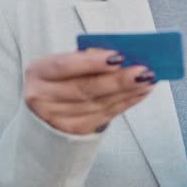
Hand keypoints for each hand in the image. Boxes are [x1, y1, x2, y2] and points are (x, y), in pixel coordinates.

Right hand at [23, 49, 155, 134]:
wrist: (43, 110)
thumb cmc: (59, 79)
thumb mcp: (62, 64)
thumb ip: (86, 58)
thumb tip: (123, 55)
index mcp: (38, 72)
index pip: (65, 66)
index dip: (92, 62)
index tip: (118, 57)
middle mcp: (41, 97)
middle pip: (85, 89)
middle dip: (118, 80)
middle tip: (143, 71)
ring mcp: (56, 119)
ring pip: (98, 104)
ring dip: (127, 92)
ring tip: (148, 80)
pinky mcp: (73, 132)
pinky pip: (104, 116)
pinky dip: (126, 103)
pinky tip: (140, 93)